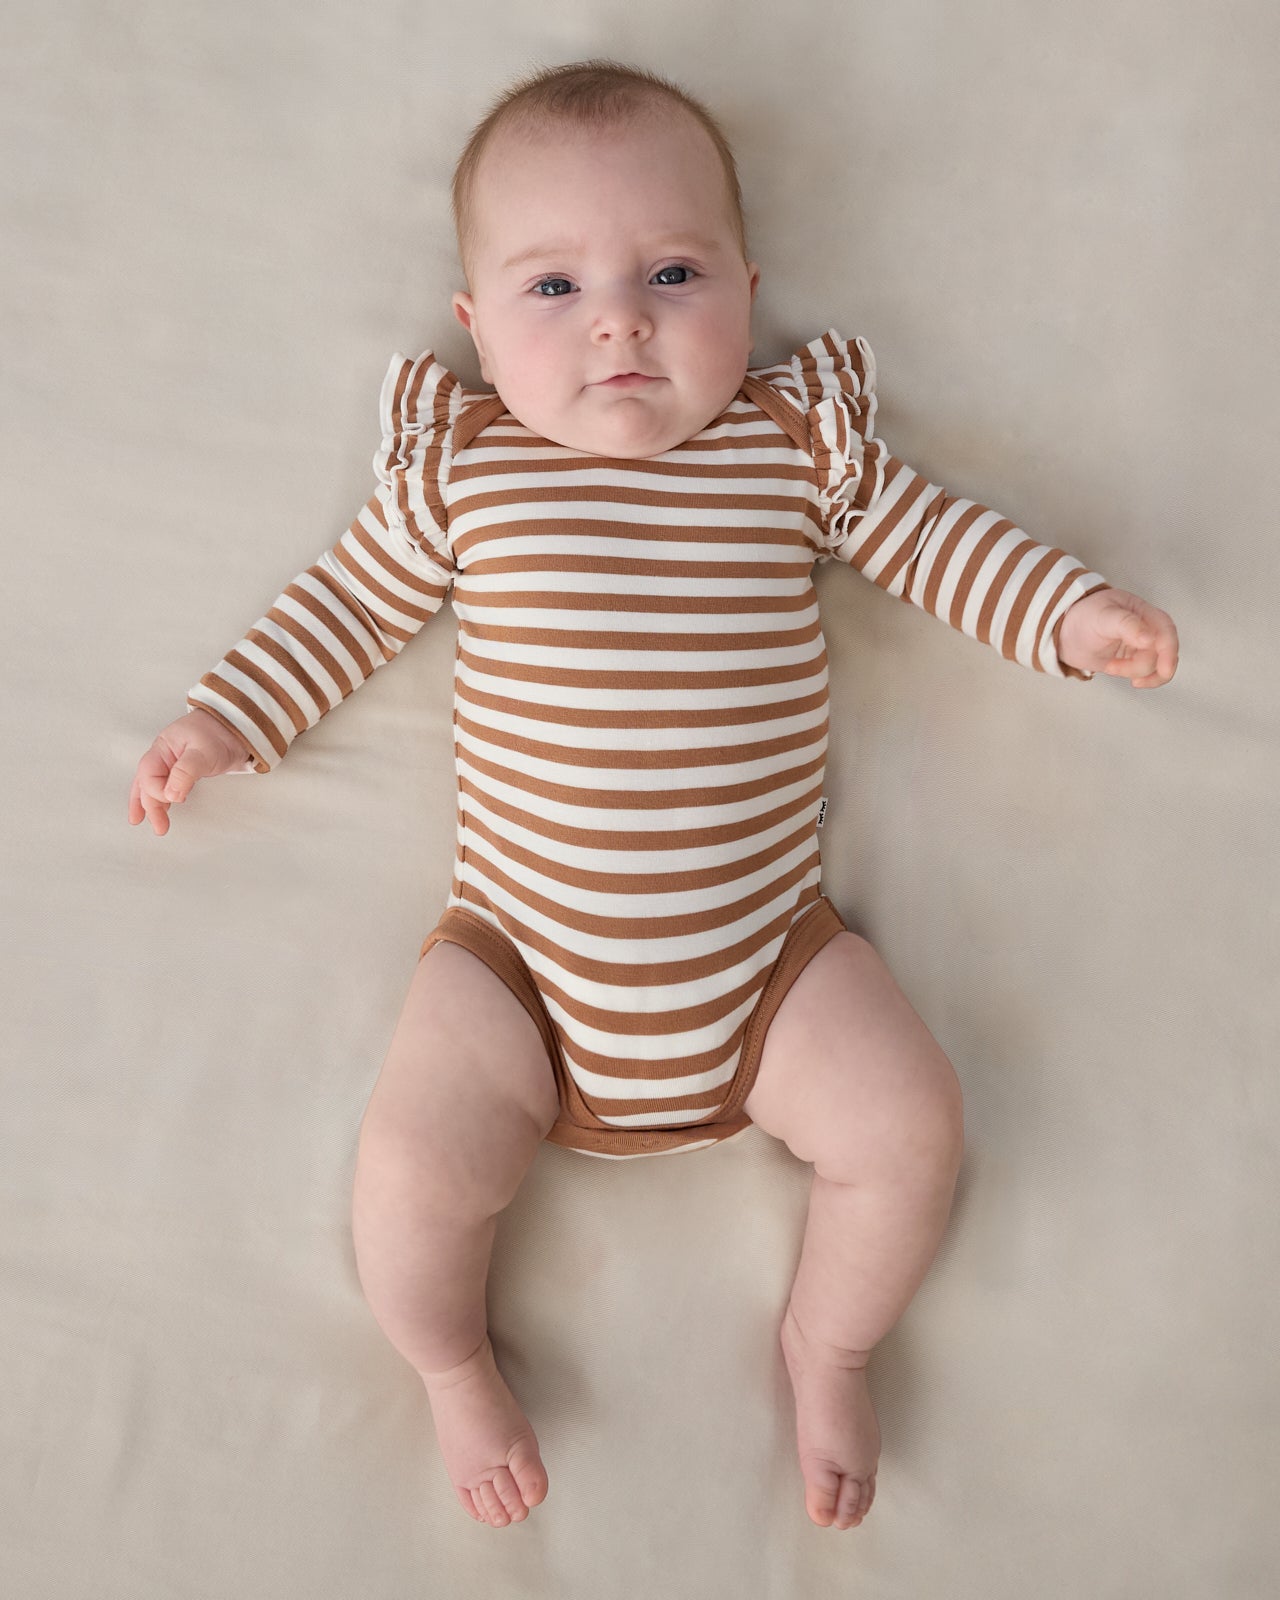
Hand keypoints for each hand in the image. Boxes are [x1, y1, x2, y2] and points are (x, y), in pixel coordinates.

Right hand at [128, 709, 253, 836]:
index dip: (157, 791)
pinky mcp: (185, 768)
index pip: (149, 774)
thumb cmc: (219, 733)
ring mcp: (173, 762)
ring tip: (155, 824)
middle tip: (159, 827)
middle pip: (147, 783)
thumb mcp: (203, 752)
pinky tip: (166, 807)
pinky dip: (163, 797)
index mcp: (163, 747)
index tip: (174, 799)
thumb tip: (170, 795)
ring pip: (153, 785)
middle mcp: (164, 755)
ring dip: (153, 805)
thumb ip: (185, 772)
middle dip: (150, 806)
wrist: (238, 726)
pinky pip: (167, 784)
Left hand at [1057, 588, 1178, 687]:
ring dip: (1135, 672)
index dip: (1169, 650)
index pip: (1165, 630)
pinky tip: (1132, 681)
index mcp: (1144, 613)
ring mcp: (1142, 647)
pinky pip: (1149, 674)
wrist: (1065, 634)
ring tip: (1111, 667)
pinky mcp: (1134, 662)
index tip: (1164, 669)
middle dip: (1148, 667)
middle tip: (1135, 680)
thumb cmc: (1084, 617)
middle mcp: (1148, 630)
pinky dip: (1144, 680)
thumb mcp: (1103, 616)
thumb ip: (1127, 625)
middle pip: (1164, 652)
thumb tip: (1149, 638)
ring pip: (1156, 666)